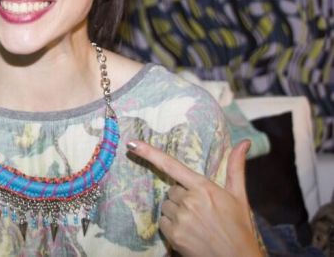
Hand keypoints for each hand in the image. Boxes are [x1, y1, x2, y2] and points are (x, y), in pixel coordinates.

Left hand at [127, 140, 261, 256]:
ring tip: (196, 223)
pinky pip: (163, 223)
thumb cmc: (239, 227)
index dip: (149, 153)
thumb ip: (236, 167)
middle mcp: (189, 201)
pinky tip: (189, 232)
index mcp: (204, 187)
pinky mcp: (173, 234)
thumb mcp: (239, 196)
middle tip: (200, 210)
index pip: (171, 166)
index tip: (131, 144)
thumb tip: (245, 142)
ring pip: (166, 207)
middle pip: (171, 191)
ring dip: (176, 212)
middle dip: (182, 198)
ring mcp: (180, 218)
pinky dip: (172, 226)